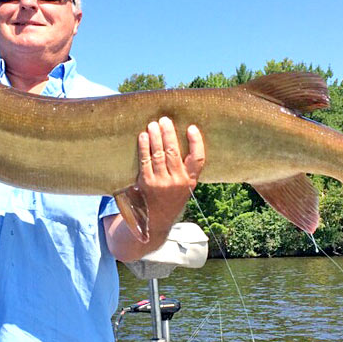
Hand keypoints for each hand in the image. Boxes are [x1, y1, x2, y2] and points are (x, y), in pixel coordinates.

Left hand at [137, 117, 204, 235]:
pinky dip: (144, 147)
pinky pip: (145, 161)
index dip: (196, 141)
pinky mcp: (147, 184)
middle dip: (169, 133)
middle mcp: (178, 182)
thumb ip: (185, 170)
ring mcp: (162, 183)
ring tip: (153, 124)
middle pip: (175, 152)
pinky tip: (143, 137)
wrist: (155, 221)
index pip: (199, 158)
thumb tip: (176, 140)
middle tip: (165, 120)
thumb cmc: (170, 199)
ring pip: (159, 154)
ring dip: (156, 137)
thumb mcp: (184, 188)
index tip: (192, 127)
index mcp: (191, 181)